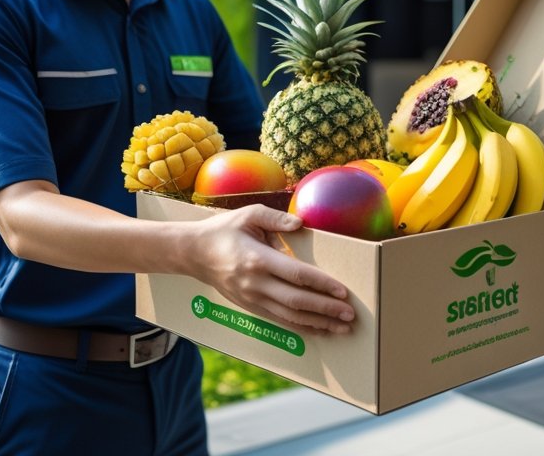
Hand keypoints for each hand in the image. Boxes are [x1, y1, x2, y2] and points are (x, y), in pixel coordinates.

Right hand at [185, 205, 355, 335]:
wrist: (194, 253)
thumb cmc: (224, 230)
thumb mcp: (248, 215)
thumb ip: (276, 219)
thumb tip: (300, 223)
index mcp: (257, 259)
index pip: (296, 275)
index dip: (321, 284)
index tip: (342, 291)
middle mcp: (255, 283)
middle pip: (297, 301)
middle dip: (326, 309)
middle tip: (350, 314)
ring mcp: (252, 299)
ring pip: (290, 316)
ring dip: (318, 323)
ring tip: (342, 327)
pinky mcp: (251, 307)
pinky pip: (280, 321)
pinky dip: (302, 327)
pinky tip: (320, 329)